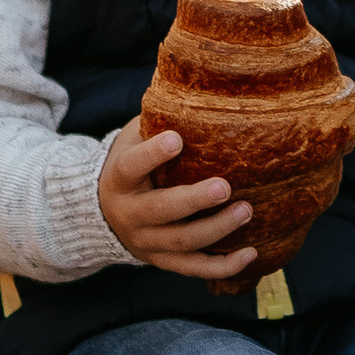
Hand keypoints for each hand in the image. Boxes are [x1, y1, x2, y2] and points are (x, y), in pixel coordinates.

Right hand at [97, 119, 252, 278]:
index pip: (131, 167)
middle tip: (225, 186)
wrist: (103, 211)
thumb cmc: (131, 163)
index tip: (177, 139)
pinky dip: (223, 266)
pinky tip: (250, 253)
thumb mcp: (133, 138)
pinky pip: (193, 268)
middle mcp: (129, 215)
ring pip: (182, 242)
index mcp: (119, 180)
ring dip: (217, 229)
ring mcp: (145, 242)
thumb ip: (156, 121)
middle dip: (194, 200)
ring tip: (246, 210)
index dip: (152, 154)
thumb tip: (193, 86)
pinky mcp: (162, 260)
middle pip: (161, 210)